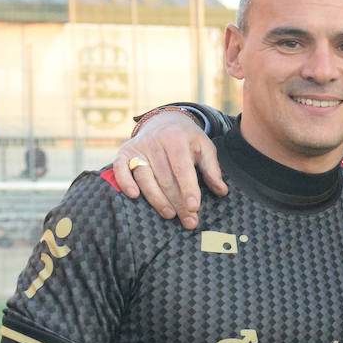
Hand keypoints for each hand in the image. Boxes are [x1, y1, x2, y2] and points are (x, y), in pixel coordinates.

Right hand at [110, 111, 227, 229]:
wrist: (164, 120)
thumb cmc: (188, 139)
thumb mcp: (205, 147)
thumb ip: (212, 169)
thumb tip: (221, 191)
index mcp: (176, 138)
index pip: (182, 168)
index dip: (188, 189)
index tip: (194, 208)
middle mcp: (155, 142)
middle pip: (165, 178)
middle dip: (177, 202)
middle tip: (189, 221)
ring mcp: (138, 147)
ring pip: (145, 177)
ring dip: (157, 199)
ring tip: (170, 215)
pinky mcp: (124, 152)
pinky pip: (120, 168)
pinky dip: (124, 182)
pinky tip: (134, 196)